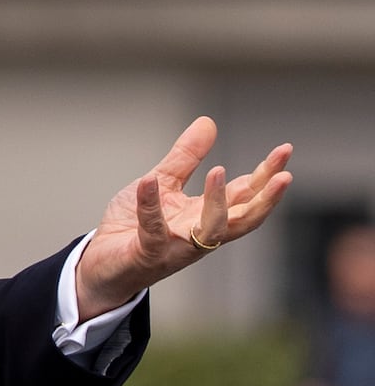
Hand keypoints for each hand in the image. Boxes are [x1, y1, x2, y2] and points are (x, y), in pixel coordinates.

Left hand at [76, 117, 291, 319]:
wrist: (100, 264)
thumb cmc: (134, 226)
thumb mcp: (161, 183)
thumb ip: (185, 157)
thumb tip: (208, 122)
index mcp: (205, 216)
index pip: (245, 195)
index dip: (266, 175)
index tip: (285, 151)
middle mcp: (199, 234)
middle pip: (244, 218)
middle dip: (266, 197)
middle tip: (284, 174)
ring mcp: (177, 247)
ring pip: (210, 231)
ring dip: (218, 203)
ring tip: (219, 171)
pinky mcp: (148, 254)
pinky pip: (153, 230)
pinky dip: (151, 205)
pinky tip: (148, 180)